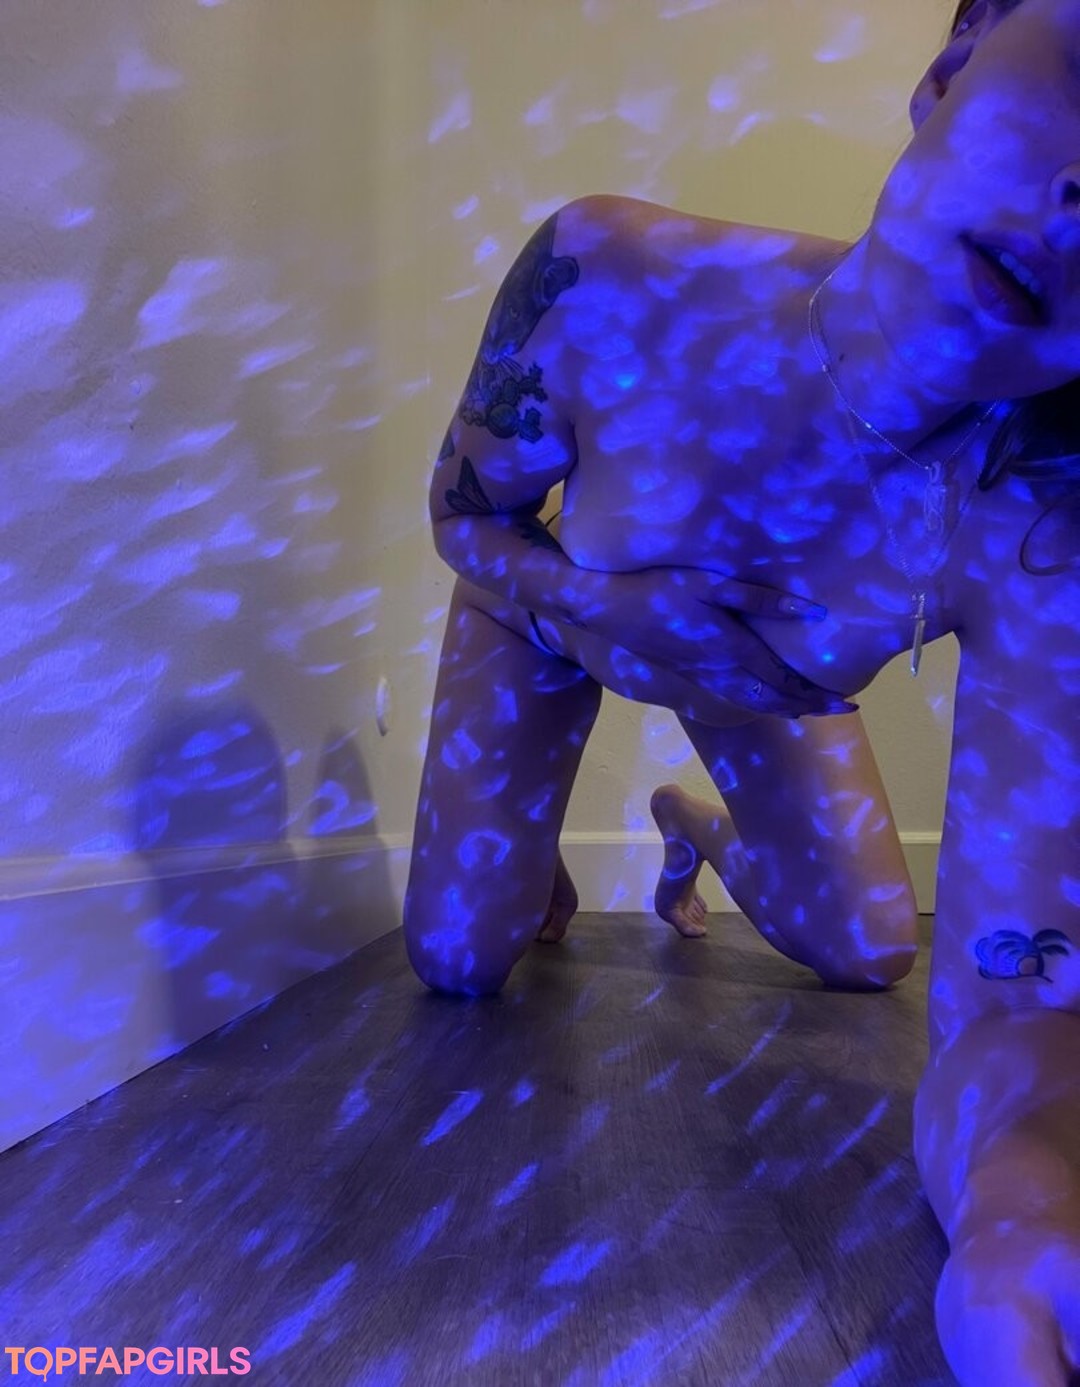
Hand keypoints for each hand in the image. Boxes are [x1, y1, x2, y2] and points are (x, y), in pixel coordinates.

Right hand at [587, 566, 856, 718]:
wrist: (604, 608)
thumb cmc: (658, 588)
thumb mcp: (711, 583)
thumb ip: (761, 599)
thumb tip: (812, 613)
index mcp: (732, 648)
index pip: (784, 680)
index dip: (817, 694)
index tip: (849, 704)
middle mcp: (720, 669)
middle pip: (773, 698)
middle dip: (809, 706)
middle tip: (843, 711)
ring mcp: (702, 675)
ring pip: (752, 701)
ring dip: (784, 708)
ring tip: (809, 711)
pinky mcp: (687, 673)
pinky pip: (732, 697)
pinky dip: (757, 703)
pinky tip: (762, 700)